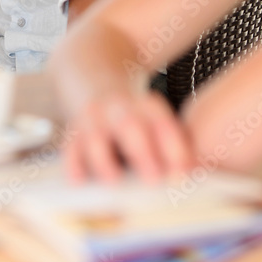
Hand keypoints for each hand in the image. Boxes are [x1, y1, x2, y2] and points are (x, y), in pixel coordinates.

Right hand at [63, 88, 195, 183]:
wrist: (95, 78)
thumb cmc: (136, 118)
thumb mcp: (158, 120)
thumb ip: (176, 146)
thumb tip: (191, 178)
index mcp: (147, 105)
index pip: (162, 122)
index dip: (173, 147)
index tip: (183, 174)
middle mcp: (118, 109)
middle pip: (130, 126)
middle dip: (142, 153)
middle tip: (155, 180)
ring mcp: (92, 119)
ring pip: (95, 137)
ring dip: (105, 160)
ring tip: (115, 183)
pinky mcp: (73, 134)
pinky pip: (70, 150)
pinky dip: (73, 165)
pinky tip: (80, 181)